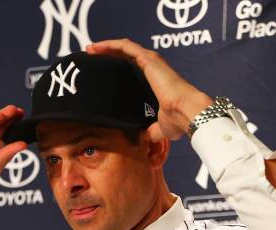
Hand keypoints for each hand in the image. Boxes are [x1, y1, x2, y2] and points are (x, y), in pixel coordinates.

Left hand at [86, 39, 211, 140]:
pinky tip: (96, 47)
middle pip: (126, 55)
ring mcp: (151, 61)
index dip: (117, 65)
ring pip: (124, 47)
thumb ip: (151, 130)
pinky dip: (109, 44)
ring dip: (105, 46)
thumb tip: (143, 138)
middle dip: (107, 53)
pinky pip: (125, 46)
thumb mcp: (160, 127)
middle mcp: (153, 67)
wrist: (186, 113)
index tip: (101, 70)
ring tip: (90, 49)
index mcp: (155, 80)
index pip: (132, 67)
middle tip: (90, 56)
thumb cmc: (178, 120)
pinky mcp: (148, 58)